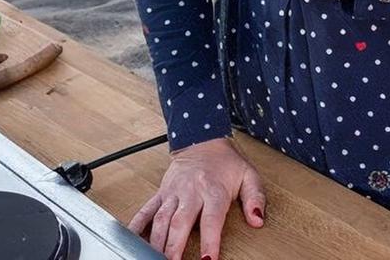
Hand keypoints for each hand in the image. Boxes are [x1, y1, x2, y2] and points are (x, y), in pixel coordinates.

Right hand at [128, 137, 265, 259]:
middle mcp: (190, 192)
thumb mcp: (249, 175)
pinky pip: (146, 210)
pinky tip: (132, 239)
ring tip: (154, 257)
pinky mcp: (161, 193)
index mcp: (213, 190)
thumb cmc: (226, 162)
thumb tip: (257, 220)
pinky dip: (138, 225)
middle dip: (175, 246)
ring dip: (157, 241)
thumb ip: (255, 198)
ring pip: (161, 219)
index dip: (209, 241)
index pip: (211, 219)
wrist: (201, 140)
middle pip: (180, 222)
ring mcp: (173, 193)